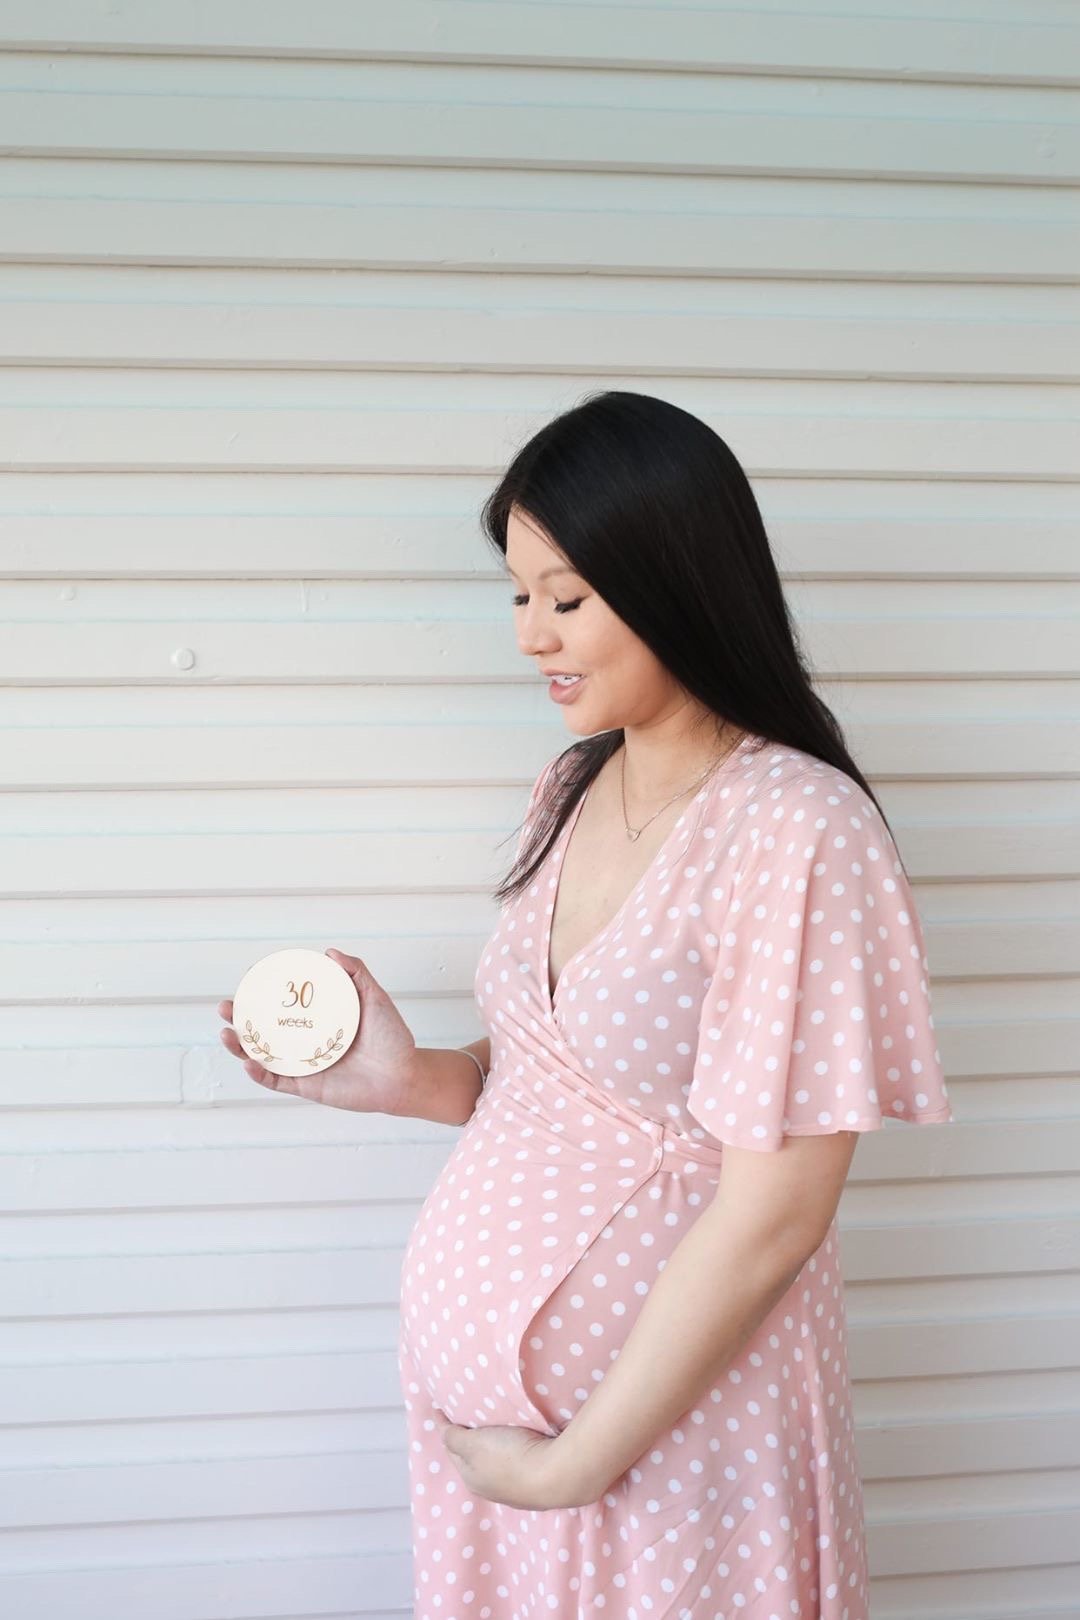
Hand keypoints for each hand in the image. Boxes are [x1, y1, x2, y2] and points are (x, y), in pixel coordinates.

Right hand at [217, 948, 418, 1114]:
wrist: (404, 1075)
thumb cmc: (392, 1038)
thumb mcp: (375, 998)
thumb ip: (356, 973)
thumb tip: (329, 952)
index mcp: (318, 1018)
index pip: (284, 1002)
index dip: (264, 991)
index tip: (251, 976)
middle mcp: (306, 1040)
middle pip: (264, 1028)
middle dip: (240, 1017)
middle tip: (226, 1006)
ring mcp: (304, 1064)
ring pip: (262, 1055)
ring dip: (240, 1046)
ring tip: (226, 1032)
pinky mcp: (307, 1087)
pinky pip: (277, 1081)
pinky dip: (259, 1073)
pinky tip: (249, 1061)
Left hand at [435, 1416, 582, 1509]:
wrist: (558, 1475)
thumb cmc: (511, 1458)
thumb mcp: (473, 1444)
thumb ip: (453, 1437)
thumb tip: (441, 1430)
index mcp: (471, 1478)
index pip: (451, 1447)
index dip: (446, 1426)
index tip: (442, 1405)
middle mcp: (490, 1487)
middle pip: (473, 1455)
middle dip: (467, 1437)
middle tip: (466, 1410)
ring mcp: (515, 1487)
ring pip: (495, 1459)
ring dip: (491, 1442)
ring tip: (493, 1420)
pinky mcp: (537, 1480)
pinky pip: (516, 1458)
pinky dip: (511, 1446)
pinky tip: (518, 1435)